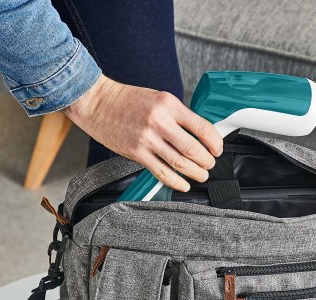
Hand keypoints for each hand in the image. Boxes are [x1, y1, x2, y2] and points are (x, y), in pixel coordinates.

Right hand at [63, 74, 222, 191]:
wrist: (98, 103)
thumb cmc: (126, 100)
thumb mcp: (158, 99)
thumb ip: (177, 116)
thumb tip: (196, 135)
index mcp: (169, 105)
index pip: (202, 127)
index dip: (215, 142)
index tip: (217, 149)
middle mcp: (160, 122)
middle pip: (193, 148)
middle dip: (206, 161)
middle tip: (209, 165)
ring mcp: (147, 139)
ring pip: (179, 162)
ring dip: (194, 173)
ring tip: (201, 176)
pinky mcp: (136, 153)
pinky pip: (161, 172)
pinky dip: (175, 181)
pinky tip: (182, 184)